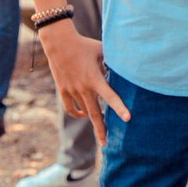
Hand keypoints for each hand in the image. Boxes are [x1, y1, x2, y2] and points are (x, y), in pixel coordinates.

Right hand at [38, 22, 128, 144]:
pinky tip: (83, 115)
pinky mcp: (63, 90)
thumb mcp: (103, 50)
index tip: (128, 118)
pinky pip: (71, 107)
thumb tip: (128, 65)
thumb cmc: (84, 45)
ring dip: (92, 119)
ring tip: (101, 129)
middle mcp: (83, 88)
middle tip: (106, 143)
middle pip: (94, 114)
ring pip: (83, 111)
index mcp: (95, 79)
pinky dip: (78, 113)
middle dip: (101, 129)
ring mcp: (72, 90)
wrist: (59, 44)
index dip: (119, 108)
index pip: (111, 96)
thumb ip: (114, 60)